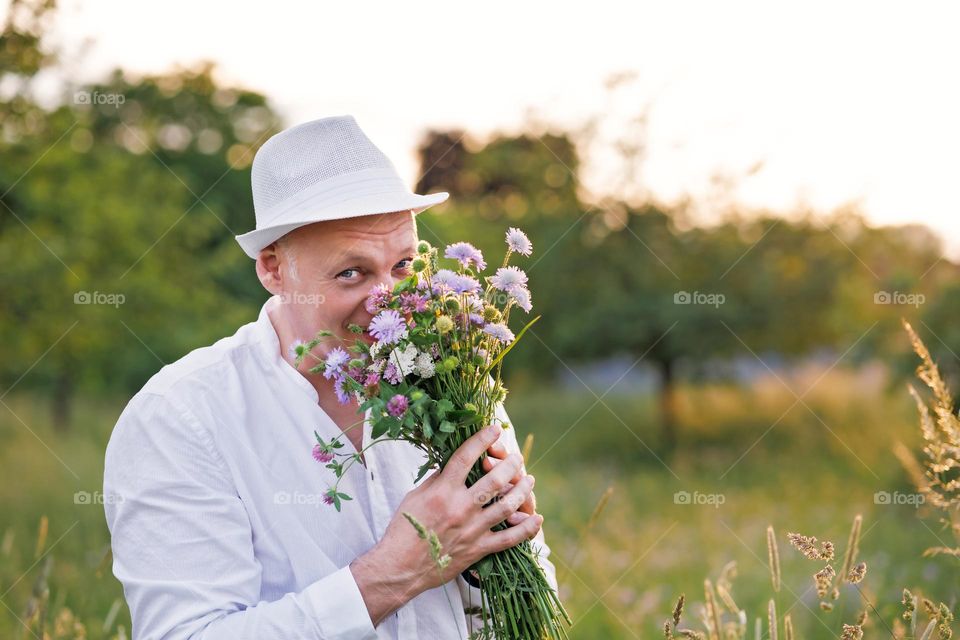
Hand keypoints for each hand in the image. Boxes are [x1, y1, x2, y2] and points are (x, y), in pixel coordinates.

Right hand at [350, 424, 542, 624]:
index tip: (495, 428)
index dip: (482, 439)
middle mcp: (460, 507)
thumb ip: (437, 480)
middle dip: (511, 464)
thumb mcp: (415, 496)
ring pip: (507, 505)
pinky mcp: (478, 549)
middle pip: (495, 480)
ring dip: (522, 490)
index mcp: (442, 491)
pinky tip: (536, 518)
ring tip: (529, 479)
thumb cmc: (403, 528)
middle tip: (517, 457)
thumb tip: (452, 465)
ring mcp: (472, 529)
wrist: (400, 567)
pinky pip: (509, 539)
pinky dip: (526, 529)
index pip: (466, 457)